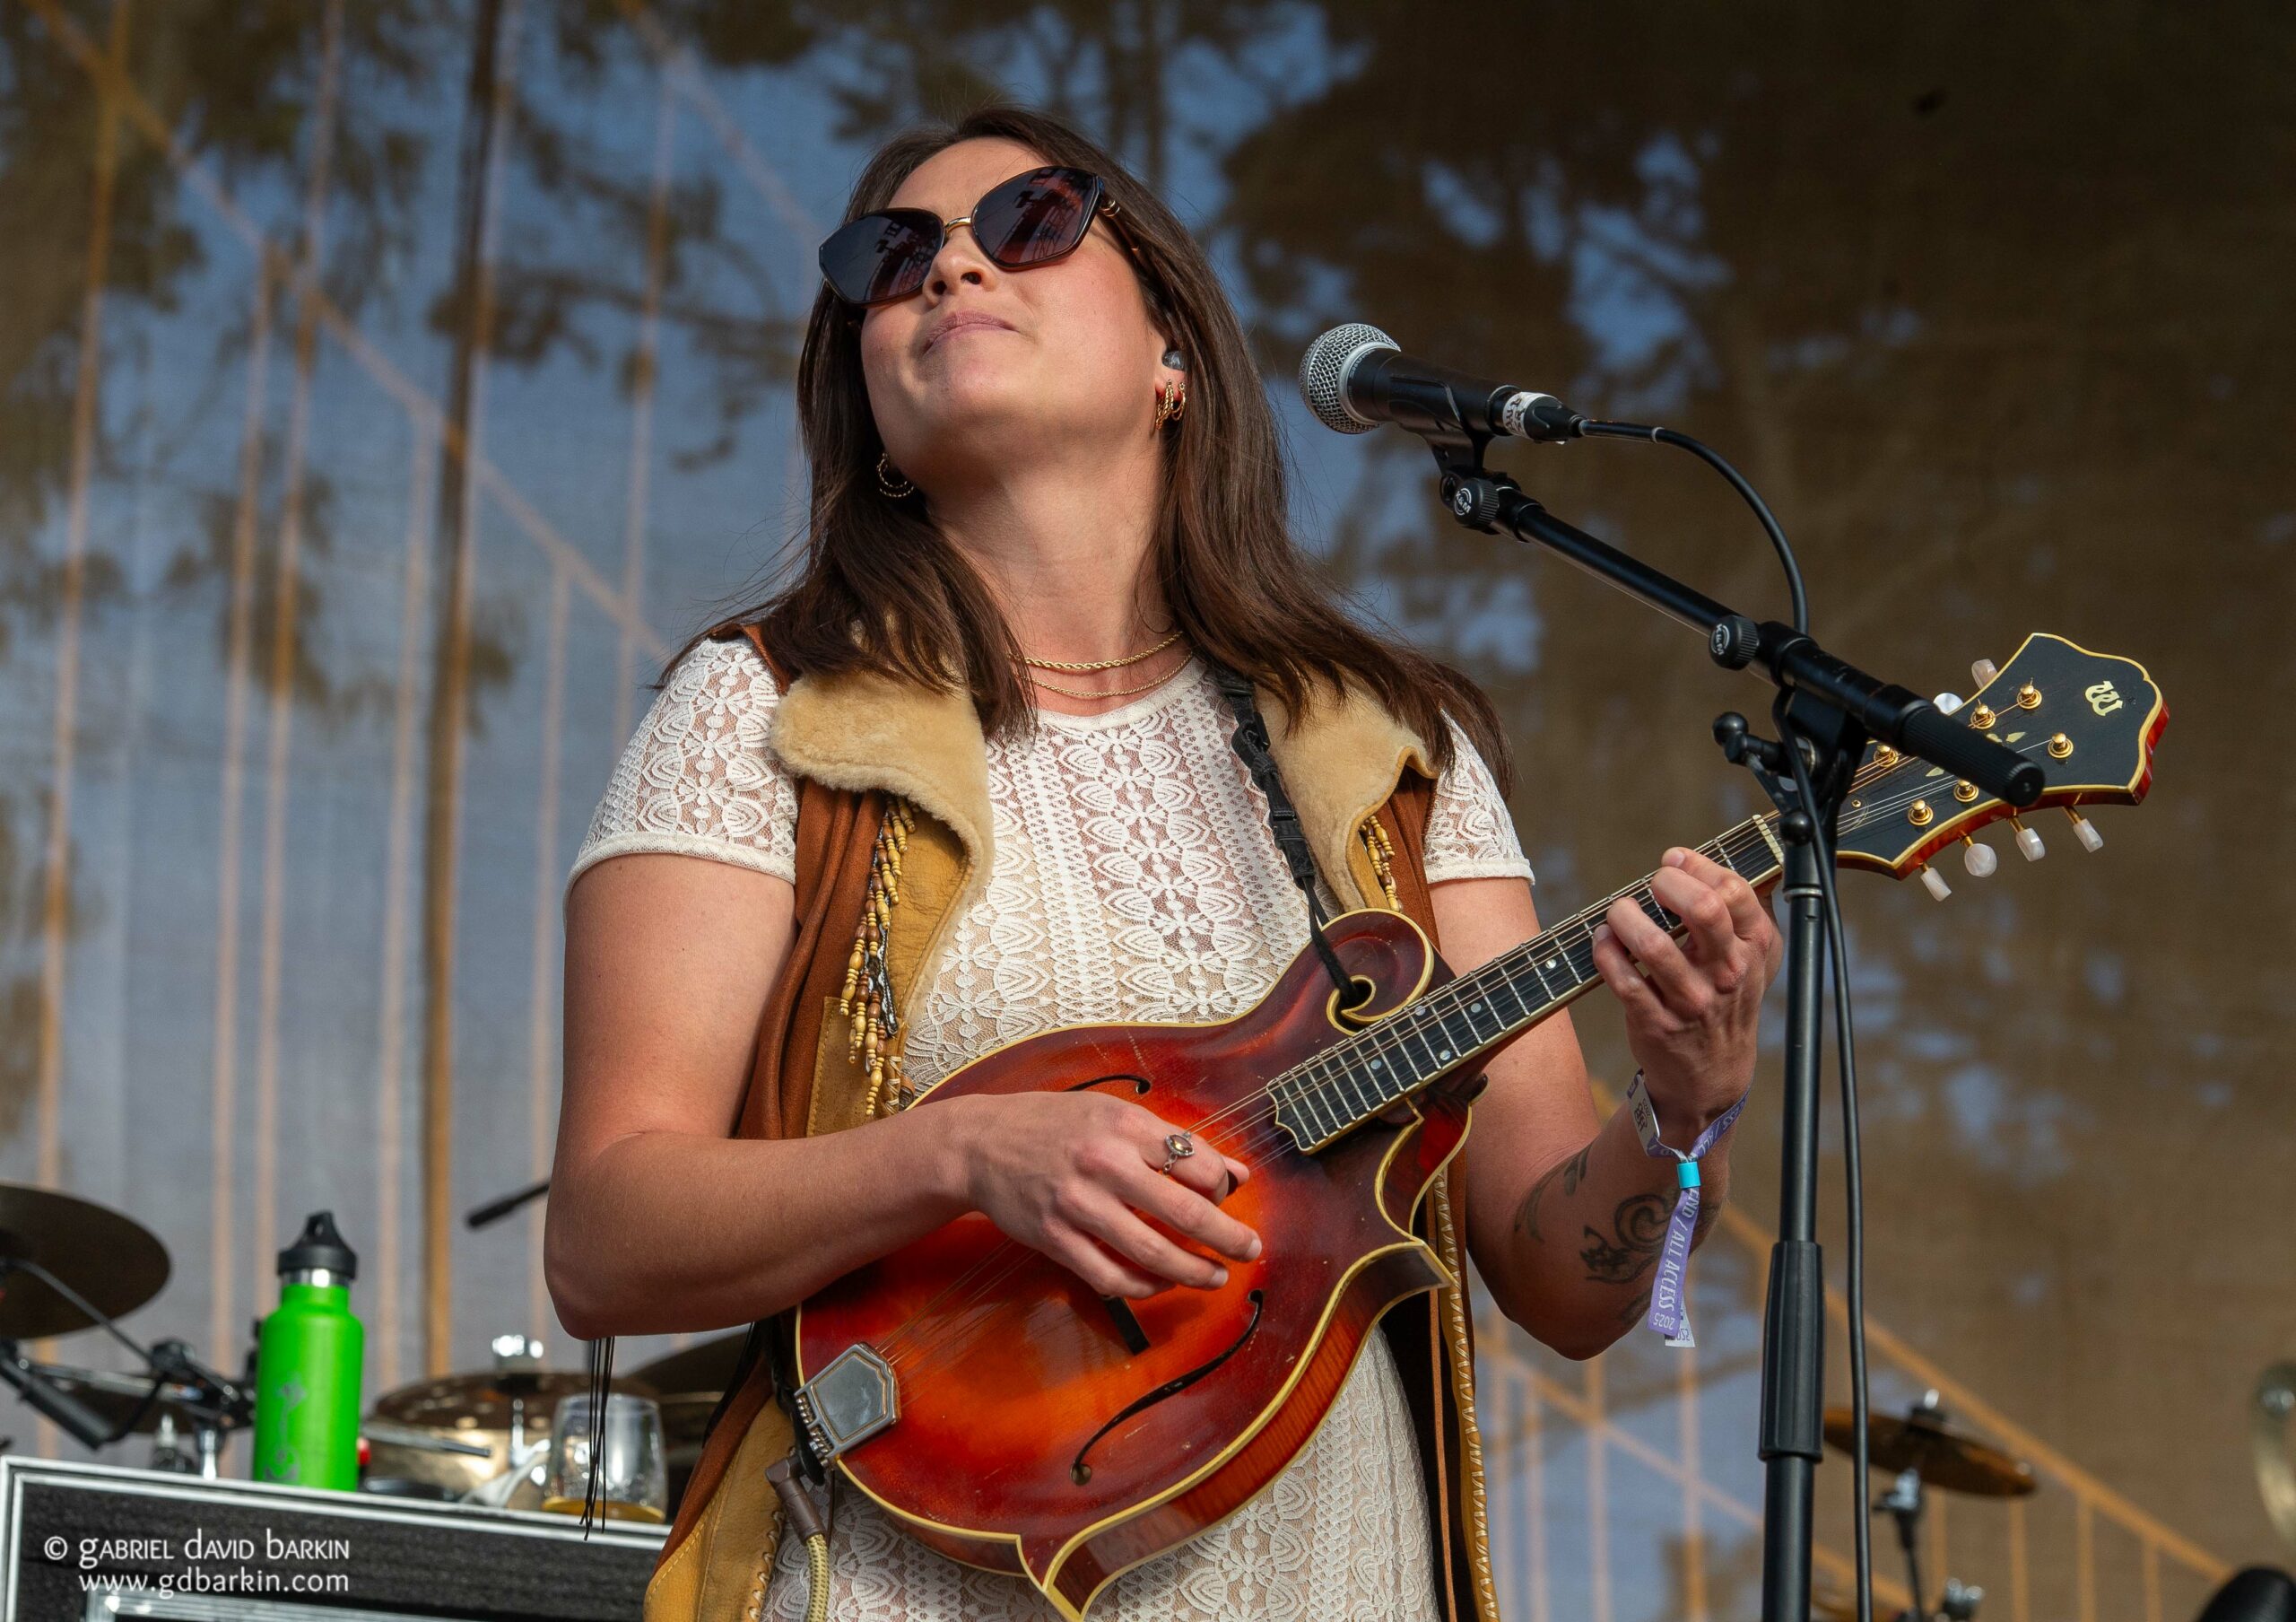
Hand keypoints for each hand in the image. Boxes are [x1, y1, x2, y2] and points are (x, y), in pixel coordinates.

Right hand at [949, 1090, 1258, 1298]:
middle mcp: (1104, 1164)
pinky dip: (1143, 1286)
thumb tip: (1236, 1174)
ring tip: (1215, 1276)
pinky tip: (1161, 1283)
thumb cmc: (1055, 1125)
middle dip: (1227, 1237)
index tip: (1226, 1197)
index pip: (1197, 1164)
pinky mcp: (1056, 1239)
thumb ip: (1174, 1142)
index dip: (1222, 1187)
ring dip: (1193, 1271)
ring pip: (1152, 1252)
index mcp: (1125, 1126)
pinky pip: (1111, 1276)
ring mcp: (1078, 1205)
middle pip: (1184, 1212)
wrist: (981, 1143)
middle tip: (1249, 1249)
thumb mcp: (1115, 1115)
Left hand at [1590, 846, 1782, 1143]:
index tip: (1673, 861)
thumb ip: (1743, 911)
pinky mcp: (1657, 1023)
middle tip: (1651, 884)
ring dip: (1626, 917)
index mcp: (1755, 949)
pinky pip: (1624, 980)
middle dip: (1667, 883)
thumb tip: (1704, 860)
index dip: (1698, 866)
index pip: (1735, 891)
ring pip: (1655, 944)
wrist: (1712, 1075)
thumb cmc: (1727, 1001)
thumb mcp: (1754, 959)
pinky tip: (1602, 940)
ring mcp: (1693, 1001)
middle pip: (1704, 909)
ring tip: (1618, 912)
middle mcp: (1728, 973)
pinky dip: (1605, 952)